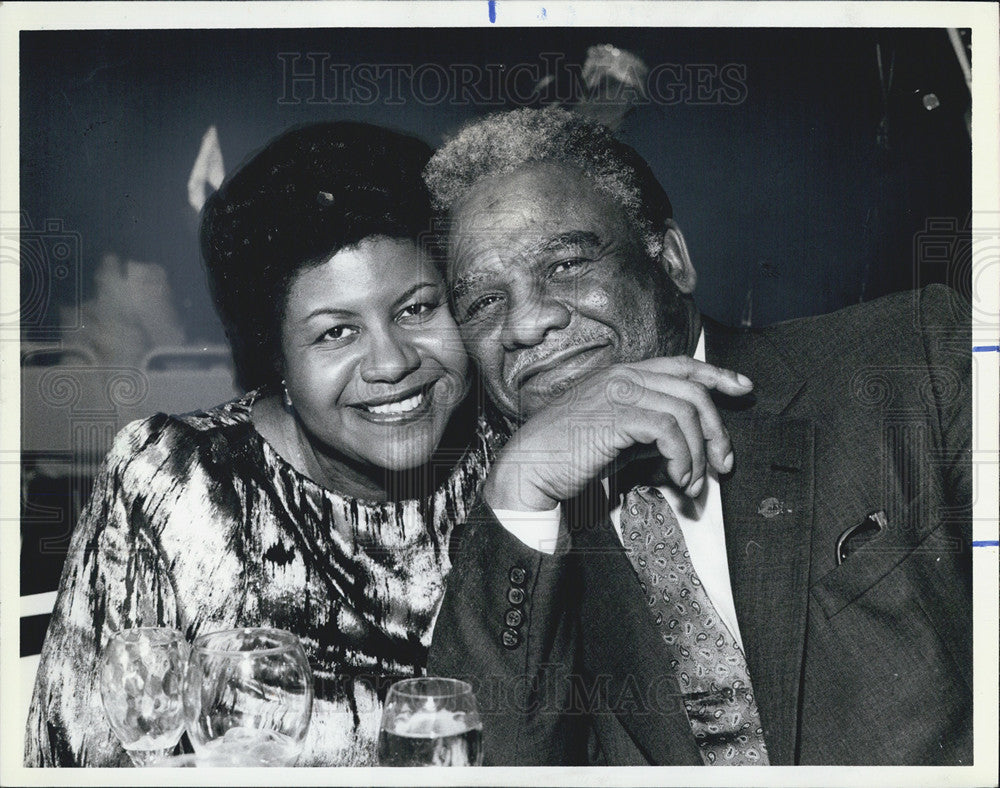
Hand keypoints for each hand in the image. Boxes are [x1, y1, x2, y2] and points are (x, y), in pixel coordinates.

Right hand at [483, 356, 751, 510]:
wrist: (530, 468)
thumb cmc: (567, 456)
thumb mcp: (617, 439)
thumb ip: (649, 432)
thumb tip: (687, 445)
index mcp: (621, 376)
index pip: (681, 364)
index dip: (717, 374)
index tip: (742, 389)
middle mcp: (622, 377)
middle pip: (692, 389)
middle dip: (716, 430)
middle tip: (722, 463)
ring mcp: (618, 393)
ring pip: (685, 411)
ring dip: (698, 453)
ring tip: (691, 481)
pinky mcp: (615, 416)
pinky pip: (669, 429)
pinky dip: (683, 456)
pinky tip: (677, 476)